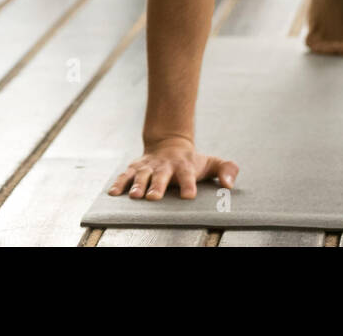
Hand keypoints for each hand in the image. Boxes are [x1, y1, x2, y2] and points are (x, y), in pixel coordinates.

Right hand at [109, 138, 238, 200]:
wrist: (169, 144)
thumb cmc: (192, 161)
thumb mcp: (211, 163)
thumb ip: (226, 170)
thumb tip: (230, 185)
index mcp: (184, 165)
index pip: (188, 175)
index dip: (188, 185)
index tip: (189, 196)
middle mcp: (165, 166)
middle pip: (161, 176)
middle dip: (157, 186)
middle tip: (154, 198)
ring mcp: (149, 166)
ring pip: (141, 175)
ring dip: (137, 185)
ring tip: (134, 196)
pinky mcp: (135, 168)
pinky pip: (125, 176)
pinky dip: (119, 183)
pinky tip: (113, 193)